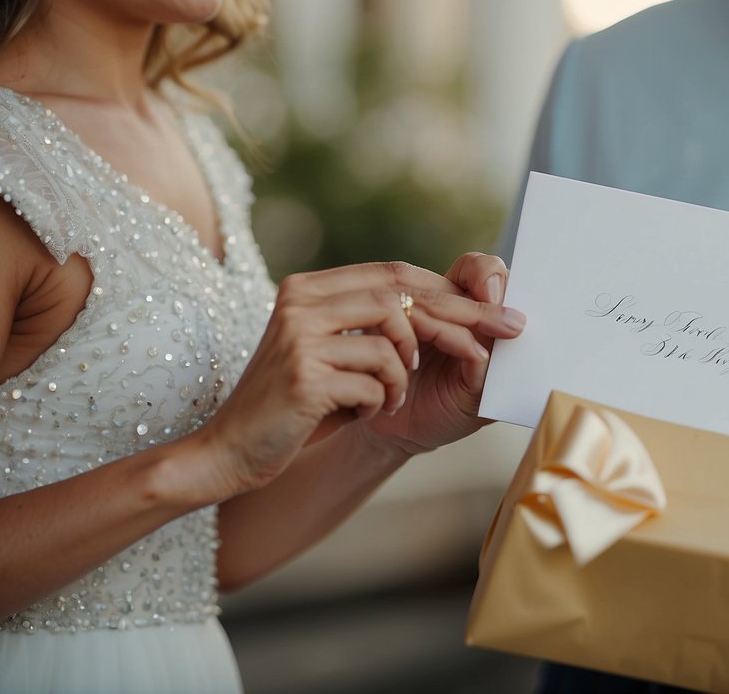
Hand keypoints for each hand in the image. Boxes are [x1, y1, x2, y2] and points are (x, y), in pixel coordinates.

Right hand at [195, 261, 520, 494]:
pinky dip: (381, 403)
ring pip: (393, 340)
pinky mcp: (304, 377)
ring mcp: (299, 337)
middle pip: (401, 296)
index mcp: (308, 289)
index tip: (496, 310)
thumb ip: (371, 325)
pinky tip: (359, 415)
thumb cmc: (292, 407)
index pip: (393, 274)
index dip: (447, 292)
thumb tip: (451, 310)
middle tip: (499, 340)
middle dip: (459, 320)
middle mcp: (301, 302)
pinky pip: (376, 383)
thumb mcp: (330, 354)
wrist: (229, 453)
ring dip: (404, 377)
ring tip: (388, 398)